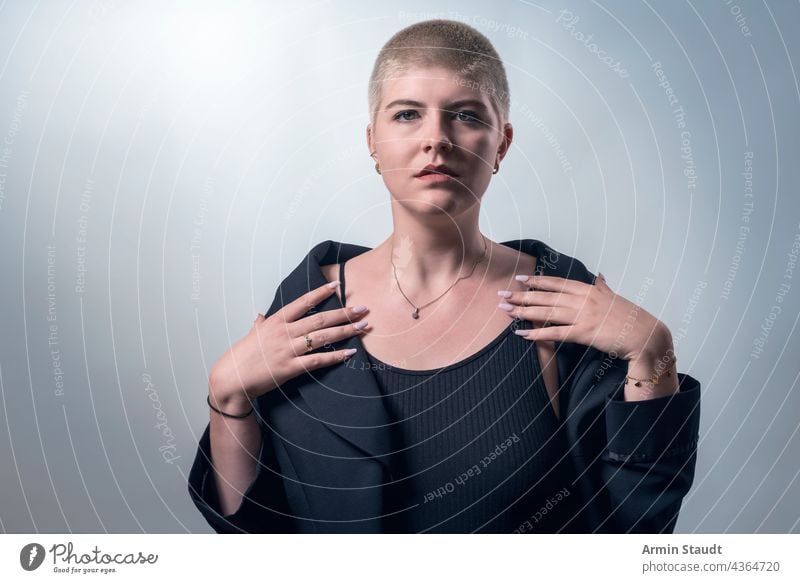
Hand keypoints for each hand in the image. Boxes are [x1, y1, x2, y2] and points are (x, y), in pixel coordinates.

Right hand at [208, 281, 369, 408]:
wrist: (232, 378)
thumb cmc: (242, 356)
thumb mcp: (252, 335)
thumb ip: (260, 324)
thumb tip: (260, 316)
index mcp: (276, 321)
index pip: (303, 302)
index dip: (321, 292)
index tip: (338, 285)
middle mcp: (284, 332)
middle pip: (319, 319)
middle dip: (343, 313)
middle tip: (362, 308)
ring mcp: (288, 350)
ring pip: (322, 338)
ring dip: (345, 331)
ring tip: (363, 327)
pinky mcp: (290, 368)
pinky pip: (318, 360)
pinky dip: (335, 356)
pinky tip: (350, 353)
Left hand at [497, 273, 668, 361]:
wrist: (645, 334)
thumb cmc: (630, 317)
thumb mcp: (614, 297)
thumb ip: (603, 286)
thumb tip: (600, 276)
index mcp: (588, 290)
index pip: (557, 283)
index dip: (537, 281)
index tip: (520, 279)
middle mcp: (583, 300)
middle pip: (546, 297)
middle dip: (522, 295)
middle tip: (502, 295)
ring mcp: (583, 316)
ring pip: (546, 313)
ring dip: (523, 312)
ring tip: (506, 311)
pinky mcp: (584, 333)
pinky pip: (555, 333)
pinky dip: (537, 334)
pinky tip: (522, 334)